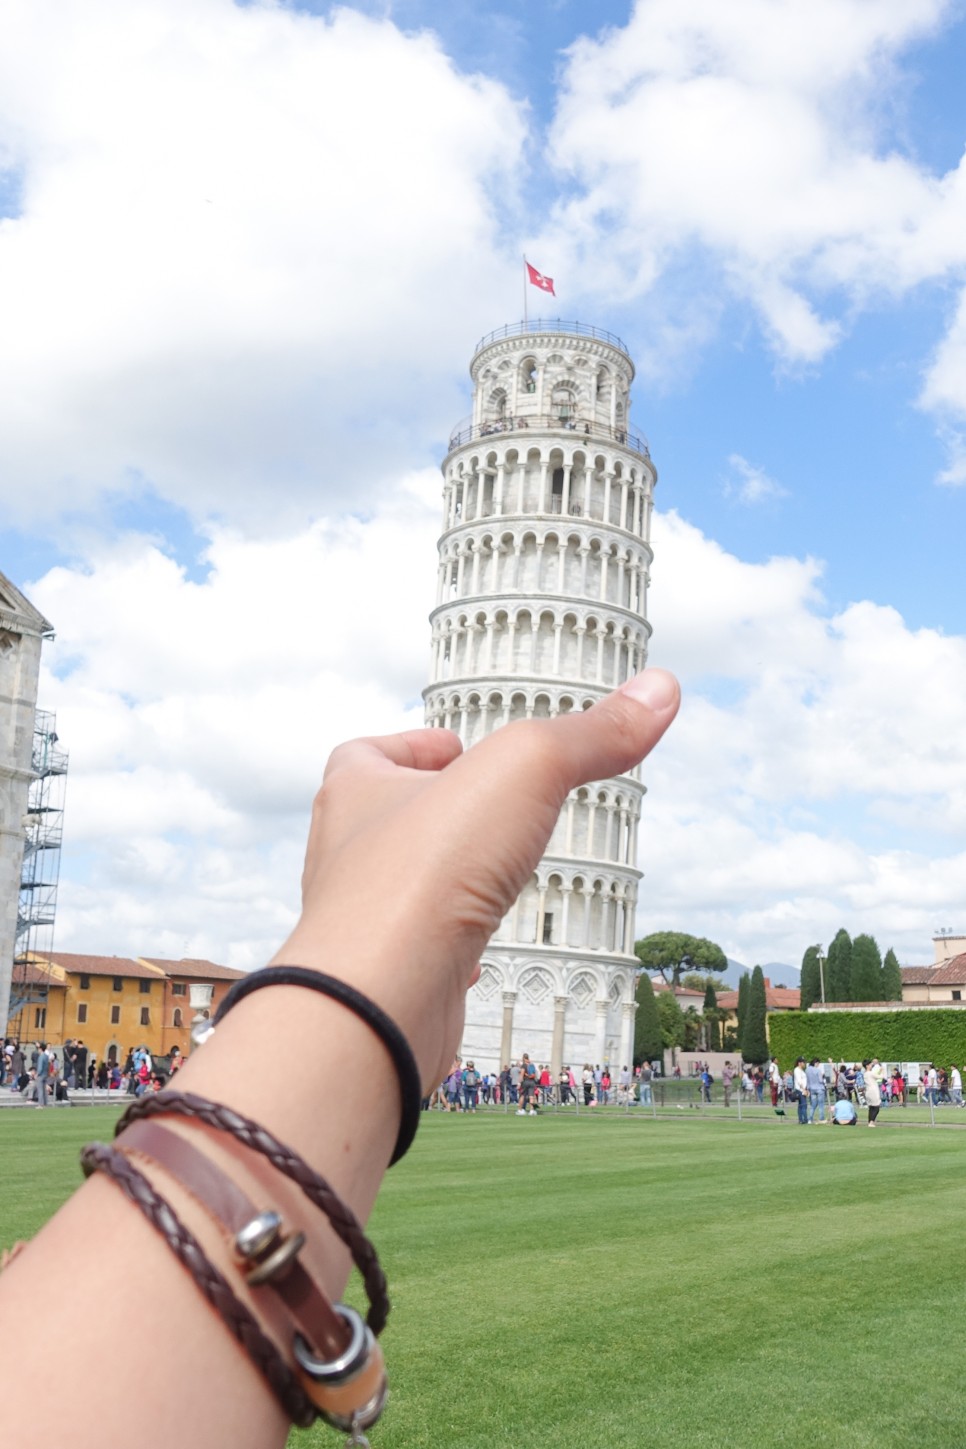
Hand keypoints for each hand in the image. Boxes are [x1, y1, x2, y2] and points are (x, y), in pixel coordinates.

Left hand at [272, 669, 679, 1087]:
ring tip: (491, 877)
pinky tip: (479, 961)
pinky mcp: (388, 987)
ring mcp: (365, 929)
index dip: (408, 746)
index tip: (453, 747)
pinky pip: (416, 964)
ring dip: (439, 884)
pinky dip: (446, 957)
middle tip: (486, 811)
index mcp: (355, 795)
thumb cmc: (425, 874)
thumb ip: (592, 733)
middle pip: (383, 825)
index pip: (365, 754)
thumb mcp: (526, 770)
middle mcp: (348, 860)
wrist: (376, 1003)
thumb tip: (661, 689)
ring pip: (400, 897)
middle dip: (431, 814)